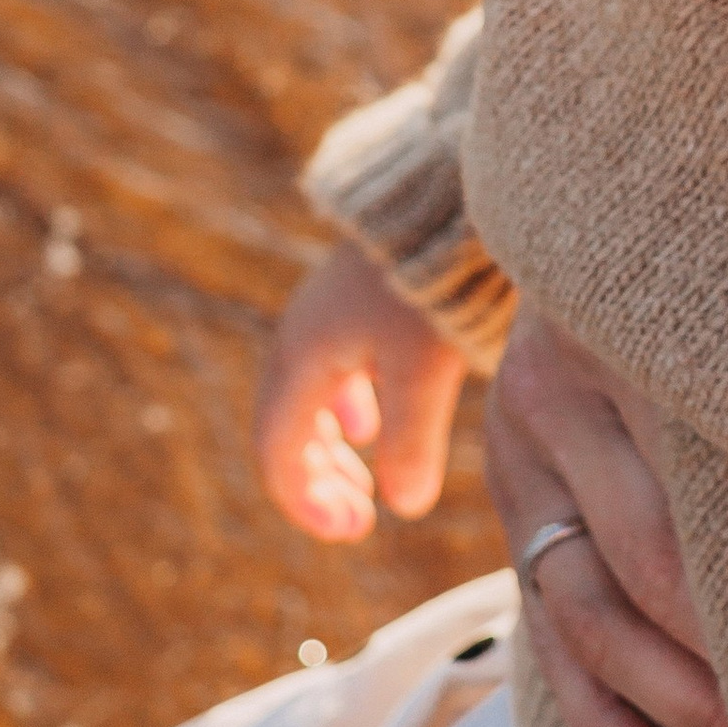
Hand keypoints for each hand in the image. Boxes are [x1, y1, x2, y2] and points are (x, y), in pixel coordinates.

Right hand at [256, 238, 465, 540]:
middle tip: (359, 519)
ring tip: (363, 483)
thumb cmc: (434, 284)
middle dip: (315, 482)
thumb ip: (412, 441)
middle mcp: (301, 339)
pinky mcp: (354, 304)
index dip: (307, 502)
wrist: (447, 196)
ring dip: (328, 450)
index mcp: (303, 360)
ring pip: (307, 401)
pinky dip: (342, 410)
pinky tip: (368, 422)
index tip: (353, 530)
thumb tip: (405, 506)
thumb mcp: (425, 368)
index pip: (279, 453)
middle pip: (285, 429)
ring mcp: (325, 319)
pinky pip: (329, 372)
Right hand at [483, 307, 727, 726]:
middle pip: (646, 559)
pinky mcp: (511, 491)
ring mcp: (522, 443)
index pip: (708, 483)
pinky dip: (599, 721)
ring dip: (668, 704)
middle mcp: (562, 383)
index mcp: (639, 324)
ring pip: (585, 611)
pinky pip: (543, 631)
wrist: (606, 195)